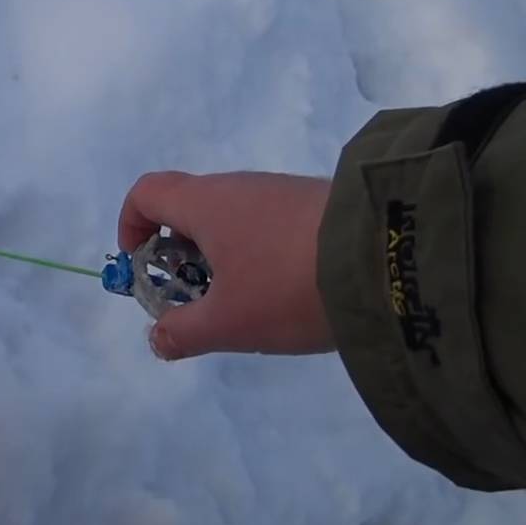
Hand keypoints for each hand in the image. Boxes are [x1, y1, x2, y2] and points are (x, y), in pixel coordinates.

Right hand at [117, 171, 334, 360]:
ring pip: (235, 218)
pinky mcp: (322, 204)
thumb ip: (183, 332)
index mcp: (206, 203)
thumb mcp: (229, 323)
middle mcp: (240, 187)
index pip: (147, 192)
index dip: (132, 226)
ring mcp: (285, 191)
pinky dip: (264, 253)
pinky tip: (291, 291)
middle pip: (191, 208)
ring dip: (225, 255)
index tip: (142, 266)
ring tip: (249, 302)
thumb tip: (157, 338)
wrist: (393, 259)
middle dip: (181, 253)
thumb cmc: (289, 286)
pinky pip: (273, 224)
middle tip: (197, 298)